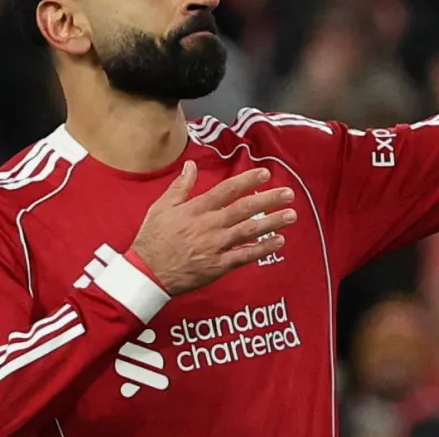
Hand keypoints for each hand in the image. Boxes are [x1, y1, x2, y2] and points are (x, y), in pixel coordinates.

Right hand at [130, 161, 297, 294]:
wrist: (147, 273)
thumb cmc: (152, 239)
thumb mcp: (161, 207)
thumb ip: (180, 186)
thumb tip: (191, 165)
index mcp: (196, 209)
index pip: (227, 190)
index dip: (247, 180)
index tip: (265, 173)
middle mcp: (209, 226)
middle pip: (244, 209)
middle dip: (268, 200)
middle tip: (289, 193)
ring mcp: (216, 246)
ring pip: (249, 231)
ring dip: (272, 222)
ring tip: (291, 215)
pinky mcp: (219, 266)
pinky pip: (245, 256)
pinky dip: (262, 248)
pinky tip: (278, 241)